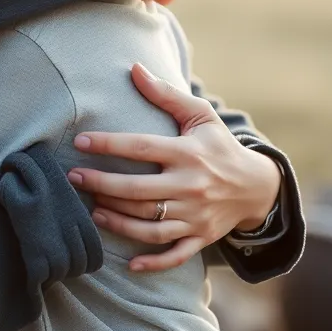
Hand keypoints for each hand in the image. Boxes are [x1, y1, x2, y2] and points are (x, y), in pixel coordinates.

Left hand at [68, 64, 280, 272]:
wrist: (257, 186)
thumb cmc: (219, 145)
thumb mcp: (199, 115)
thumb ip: (165, 94)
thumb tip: (135, 68)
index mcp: (188, 153)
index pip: (141, 148)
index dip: (109, 144)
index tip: (80, 142)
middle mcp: (191, 186)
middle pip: (139, 191)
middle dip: (102, 184)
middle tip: (74, 177)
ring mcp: (196, 216)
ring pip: (150, 225)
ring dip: (117, 220)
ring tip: (92, 209)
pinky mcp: (201, 238)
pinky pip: (175, 255)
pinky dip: (153, 262)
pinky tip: (129, 262)